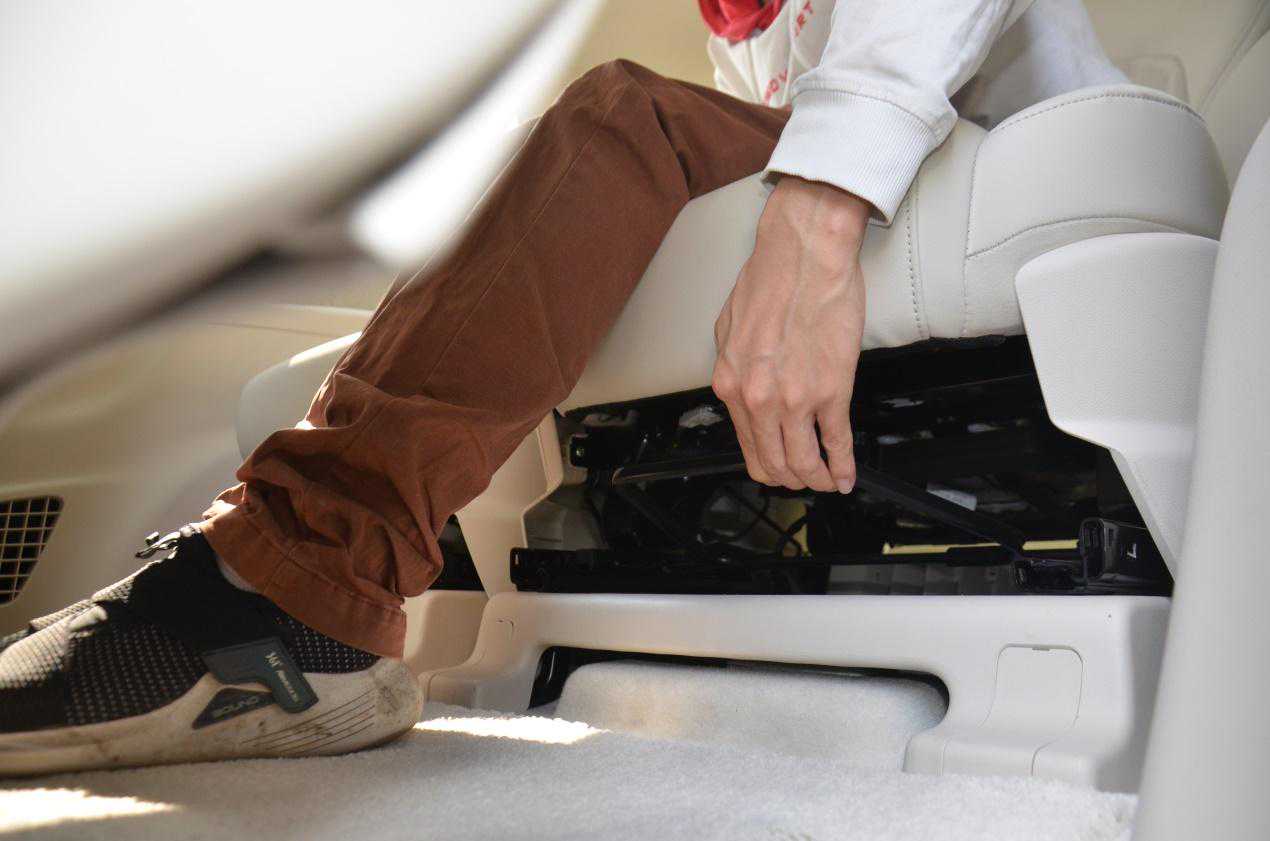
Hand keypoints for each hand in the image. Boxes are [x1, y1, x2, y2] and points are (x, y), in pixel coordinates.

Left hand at [711, 176, 868, 492]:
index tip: (780, 470)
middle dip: (792, 479)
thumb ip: (736, 369)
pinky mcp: (831, 390)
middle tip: (806, 481)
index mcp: (731, 383)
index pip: (747, 446)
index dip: (767, 465)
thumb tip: (744, 393)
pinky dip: (843, 466)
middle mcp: (758, 399)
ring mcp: (795, 399)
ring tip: (828, 482)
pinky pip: (837, 442)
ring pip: (803, 463)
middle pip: (774, 463)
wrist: (805, 253)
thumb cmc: (772, 279)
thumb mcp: (730, 329)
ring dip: (817, 479)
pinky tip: (847, 474)